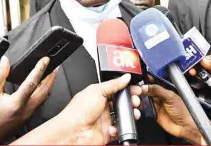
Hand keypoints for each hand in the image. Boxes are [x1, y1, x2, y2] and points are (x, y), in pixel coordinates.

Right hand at [0, 56, 57, 144]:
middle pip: (45, 90)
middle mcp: (26, 109)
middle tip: (54, 65)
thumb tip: (5, 61)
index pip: (32, 82)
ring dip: (50, 83)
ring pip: (45, 96)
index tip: (45, 60)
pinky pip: (41, 101)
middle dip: (51, 76)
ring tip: (51, 72)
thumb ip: (0, 76)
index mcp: (16, 103)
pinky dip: (44, 91)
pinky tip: (42, 85)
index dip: (40, 69)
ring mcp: (30, 114)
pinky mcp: (30, 116)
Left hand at [15, 74, 140, 144]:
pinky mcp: (107, 132)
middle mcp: (102, 107)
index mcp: (99, 94)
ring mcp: (105, 120)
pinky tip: (116, 126)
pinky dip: (121, 129)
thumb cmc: (78, 111)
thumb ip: (113, 84)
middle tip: (135, 101)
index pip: (117, 89)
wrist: (73, 132)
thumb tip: (125, 77)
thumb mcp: (97, 91)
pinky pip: (119, 130)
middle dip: (132, 101)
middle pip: (123, 103)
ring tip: (133, 113)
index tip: (137, 89)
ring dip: (130, 115)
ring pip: (124, 117)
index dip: (128, 89)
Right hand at [132, 83, 200, 143]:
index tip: (139, 80)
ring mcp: (156, 105)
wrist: (185, 126)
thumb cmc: (185, 111)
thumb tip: (146, 87)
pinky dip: (140, 107)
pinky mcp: (153, 113)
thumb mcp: (170, 97)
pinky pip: (144, 109)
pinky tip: (139, 105)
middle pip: (146, 91)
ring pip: (144, 99)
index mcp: (165, 90)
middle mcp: (160, 96)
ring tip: (137, 98)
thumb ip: (158, 90)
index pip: (153, 83)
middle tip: (136, 90)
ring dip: (139, 98)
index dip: (146, 81)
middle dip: (140, 90)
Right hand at [190, 53, 210, 96]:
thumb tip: (204, 60)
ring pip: (200, 83)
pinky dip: (204, 92)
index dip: (193, 63)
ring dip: (197, 82)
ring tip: (197, 80)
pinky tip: (202, 89)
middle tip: (192, 72)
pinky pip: (208, 92)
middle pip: (197, 73)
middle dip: (192, 73)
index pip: (198, 62)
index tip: (190, 64)